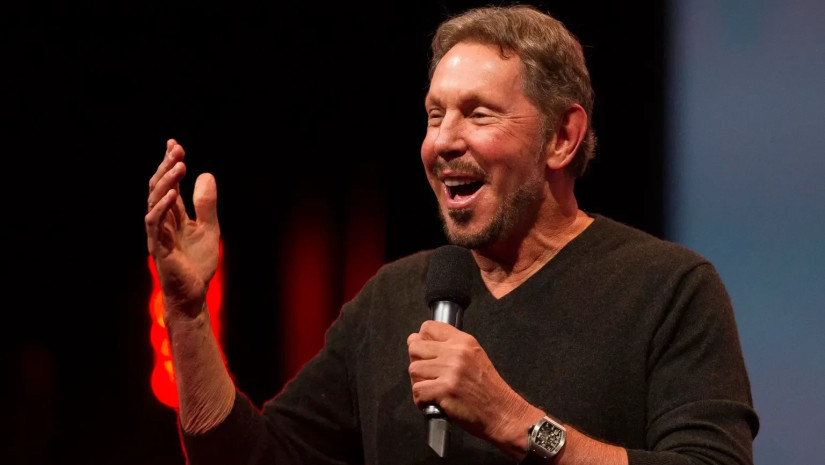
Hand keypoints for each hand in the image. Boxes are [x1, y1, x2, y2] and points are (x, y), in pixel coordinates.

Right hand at [145, 139, 219, 317]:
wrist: (193, 294)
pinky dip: (164, 207)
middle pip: (158, 188)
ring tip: (180, 165)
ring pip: (155, 201)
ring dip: (167, 182)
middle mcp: (161, 221)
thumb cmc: (197, 264)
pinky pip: (156, 223)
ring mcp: (157, 234)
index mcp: (172, 216)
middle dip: (166, 167)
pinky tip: (173, 193)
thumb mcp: (209, 228)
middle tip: (177, 149)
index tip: (174, 144)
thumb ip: (206, 204)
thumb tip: (206, 174)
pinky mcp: (159, 247)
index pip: (167, 184)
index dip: (169, 164)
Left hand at [407, 321, 541, 448]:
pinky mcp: (445, 389)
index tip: (426, 354)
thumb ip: (449, 348)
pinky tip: (433, 402)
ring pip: (414, 369)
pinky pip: (417, 390)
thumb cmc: (487, 389)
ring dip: (419, 383)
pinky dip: (421, 400)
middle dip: (417, 363)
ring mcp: (451, 370)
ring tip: (433, 390)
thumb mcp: (474, 357)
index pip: (428, 328)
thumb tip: (416, 341)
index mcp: (463, 341)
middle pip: (415, 348)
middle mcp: (456, 352)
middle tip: (429, 376)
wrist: (502, 413)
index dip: (421, 341)